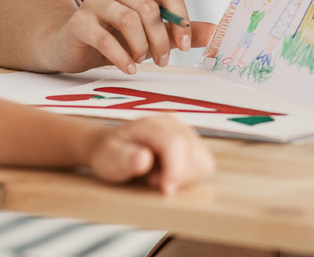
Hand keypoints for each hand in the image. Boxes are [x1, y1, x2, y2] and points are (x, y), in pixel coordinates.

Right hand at [51, 0, 214, 73]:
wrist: (73, 45)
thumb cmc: (115, 37)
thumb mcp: (152, 33)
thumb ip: (180, 31)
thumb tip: (216, 32)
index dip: (181, 19)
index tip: (187, 45)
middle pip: (149, 8)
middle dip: (161, 40)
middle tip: (163, 61)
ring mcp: (93, 1)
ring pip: (129, 20)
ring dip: (141, 47)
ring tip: (141, 61)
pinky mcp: (79, 21)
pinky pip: (105, 38)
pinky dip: (121, 57)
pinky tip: (128, 68)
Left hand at [88, 114, 215, 193]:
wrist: (113, 148)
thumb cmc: (110, 154)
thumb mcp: (109, 158)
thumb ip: (124, 158)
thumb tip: (144, 158)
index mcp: (151, 123)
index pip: (175, 143)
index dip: (175, 170)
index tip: (165, 190)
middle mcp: (172, 123)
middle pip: (192, 153)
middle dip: (177, 176)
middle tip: (152, 181)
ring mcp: (185, 132)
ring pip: (203, 161)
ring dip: (185, 178)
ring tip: (160, 176)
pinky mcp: (192, 145)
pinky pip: (205, 165)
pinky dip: (191, 177)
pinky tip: (170, 175)